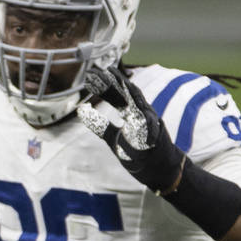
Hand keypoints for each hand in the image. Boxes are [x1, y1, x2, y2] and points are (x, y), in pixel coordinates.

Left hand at [76, 65, 185, 193]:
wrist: (159, 169)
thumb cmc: (136, 152)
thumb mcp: (111, 137)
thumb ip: (98, 123)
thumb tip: (81, 109)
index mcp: (132, 113)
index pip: (119, 94)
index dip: (108, 83)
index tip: (95, 73)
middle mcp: (143, 114)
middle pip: (129, 94)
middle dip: (117, 82)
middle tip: (102, 70)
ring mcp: (152, 125)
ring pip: (141, 106)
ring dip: (130, 94)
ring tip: (120, 81)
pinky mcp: (157, 138)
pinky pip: (149, 129)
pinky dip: (143, 123)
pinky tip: (132, 118)